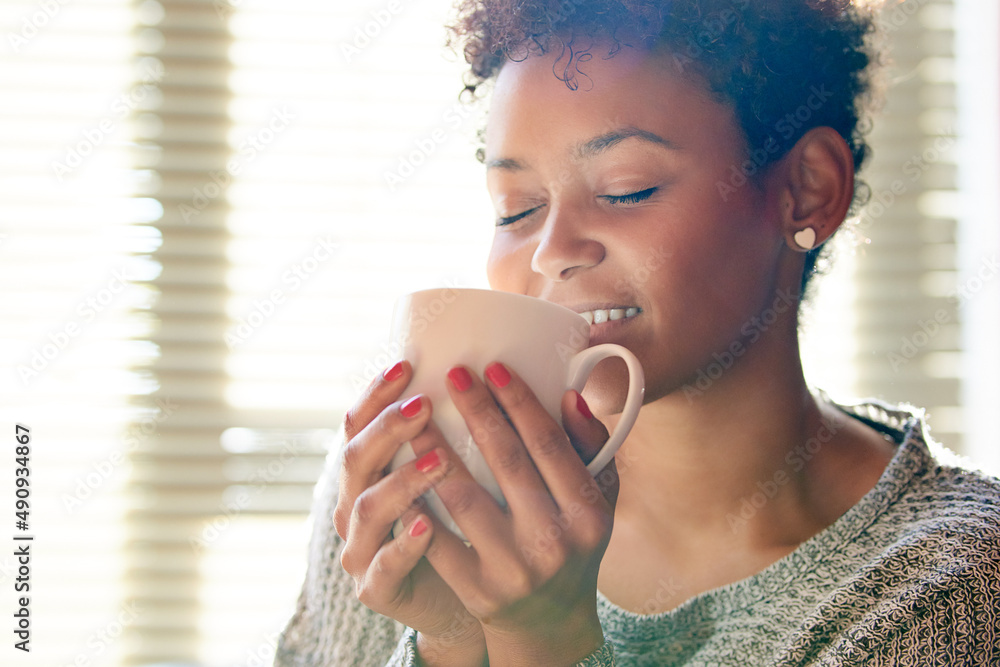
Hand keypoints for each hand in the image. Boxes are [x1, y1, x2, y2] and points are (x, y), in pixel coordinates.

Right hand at [333, 361, 485, 665]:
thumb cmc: (476, 532)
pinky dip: (405, 542)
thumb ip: (494, 438)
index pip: (358, 423)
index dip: (376, 393)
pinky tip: (427, 523)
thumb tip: (539, 388)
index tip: (407, 364)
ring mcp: (361, 549)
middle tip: (426, 404)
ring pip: (367, 508)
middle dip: (389, 427)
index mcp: (372, 471)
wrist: (464, 603)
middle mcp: (356, 505)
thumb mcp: (478, 479)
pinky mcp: (375, 589)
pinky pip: (384, 565)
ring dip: (402, 479)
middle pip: (355, 458)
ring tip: (439, 459)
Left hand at [422, 362, 618, 664]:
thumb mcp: (600, 498)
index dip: (520, 402)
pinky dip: (417, 501)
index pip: (550, 444)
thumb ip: (590, 445)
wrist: (550, 621)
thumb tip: (570, 394)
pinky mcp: (477, 590)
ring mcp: (513, 569)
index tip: (493, 368)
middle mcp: (554, 541)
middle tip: (453, 374)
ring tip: (417, 416)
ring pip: (463, 496)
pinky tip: (399, 468)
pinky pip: (437, 538)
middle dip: (477, 411)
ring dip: (435, 449)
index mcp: (588, 514)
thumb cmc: (573, 543)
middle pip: (506, 461)